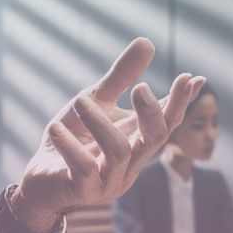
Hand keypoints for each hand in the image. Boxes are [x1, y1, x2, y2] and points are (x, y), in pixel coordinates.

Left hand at [11, 38, 204, 231]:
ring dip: (99, 123)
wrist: (41, 177)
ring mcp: (109, 181)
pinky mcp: (84, 191)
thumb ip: (121, 76)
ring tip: (79, 100)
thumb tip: (147, 41)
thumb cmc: (73, 138)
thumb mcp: (95, 101)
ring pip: (118, 151)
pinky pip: (84, 168)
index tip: (191, 78)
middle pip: (155, 139)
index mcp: (136, 140)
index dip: (180, 102)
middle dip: (152, 112)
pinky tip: (56, 128)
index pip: (167, 121)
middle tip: (140, 87)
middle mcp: (130, 163)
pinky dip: (71, 146)